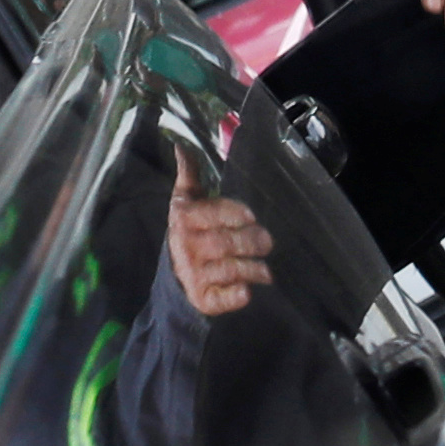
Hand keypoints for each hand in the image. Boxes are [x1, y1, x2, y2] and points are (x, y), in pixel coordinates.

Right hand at [165, 171, 272, 315]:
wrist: (177, 277)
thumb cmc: (191, 231)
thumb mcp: (186, 202)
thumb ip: (189, 175)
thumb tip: (182, 146)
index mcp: (183, 220)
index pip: (212, 214)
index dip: (235, 214)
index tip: (252, 216)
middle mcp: (186, 248)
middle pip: (224, 243)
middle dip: (251, 242)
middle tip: (267, 242)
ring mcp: (194, 275)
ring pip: (228, 269)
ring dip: (252, 269)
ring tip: (267, 270)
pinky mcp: (203, 299)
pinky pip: (221, 299)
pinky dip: (235, 297)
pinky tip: (247, 292)